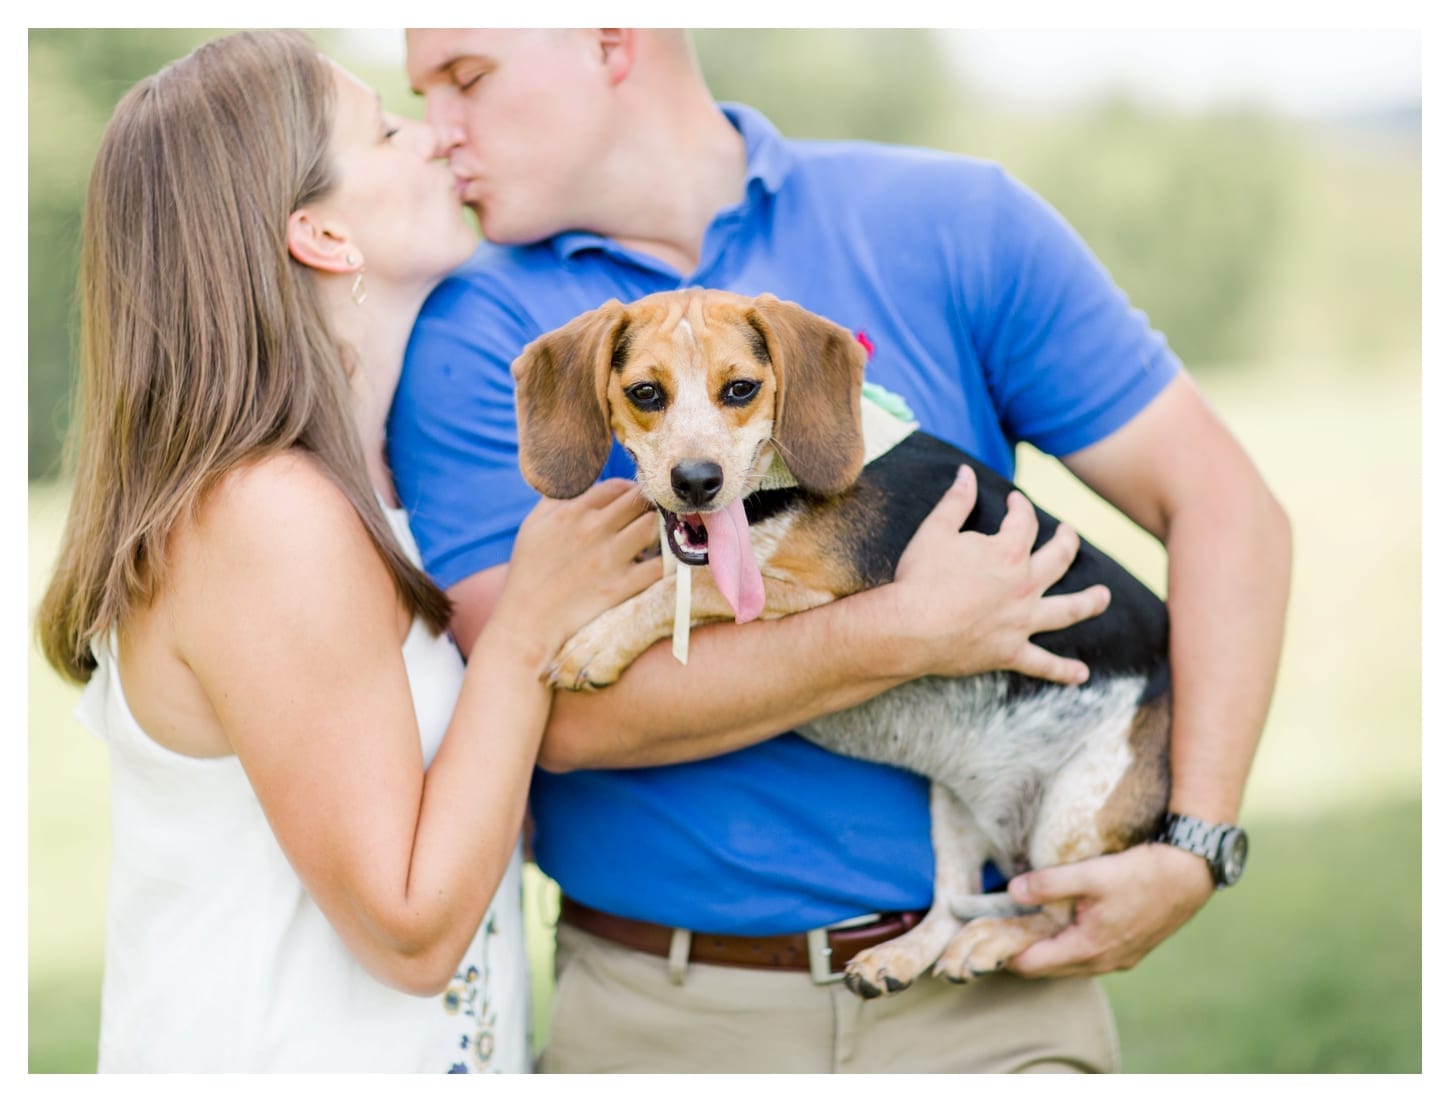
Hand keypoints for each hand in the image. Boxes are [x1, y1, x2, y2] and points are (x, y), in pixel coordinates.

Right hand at [490, 479, 661, 659]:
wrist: (528, 619)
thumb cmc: (528, 571)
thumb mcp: (533, 525)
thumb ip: (556, 499)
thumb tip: (577, 481)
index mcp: (573, 512)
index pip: (617, 486)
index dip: (629, 491)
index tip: (632, 502)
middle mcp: (594, 529)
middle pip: (640, 501)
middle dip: (648, 505)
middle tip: (652, 515)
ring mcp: (610, 557)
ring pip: (653, 526)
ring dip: (659, 529)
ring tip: (657, 536)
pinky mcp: (621, 585)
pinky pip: (658, 565)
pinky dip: (666, 561)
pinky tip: (662, 561)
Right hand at [890, 465, 1110, 683]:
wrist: (910, 629)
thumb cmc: (919, 578)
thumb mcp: (934, 530)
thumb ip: (955, 501)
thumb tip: (966, 472)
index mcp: (1008, 552)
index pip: (1025, 521)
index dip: (1021, 507)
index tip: (1015, 501)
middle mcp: (1025, 585)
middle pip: (1059, 560)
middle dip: (1067, 542)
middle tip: (1069, 534)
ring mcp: (1022, 621)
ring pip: (1067, 611)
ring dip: (1088, 603)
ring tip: (1104, 598)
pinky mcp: (1010, 652)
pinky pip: (1043, 664)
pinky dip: (1063, 671)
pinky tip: (1081, 676)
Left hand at [1003, 844, 1214, 977]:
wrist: (1189, 875)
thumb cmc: (1141, 874)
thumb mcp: (1090, 873)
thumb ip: (1049, 884)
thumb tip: (1014, 891)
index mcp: (1089, 948)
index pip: (1034, 965)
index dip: (1008, 953)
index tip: (988, 937)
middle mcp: (1103, 962)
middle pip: (1049, 969)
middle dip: (1024, 954)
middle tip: (1003, 931)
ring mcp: (1119, 960)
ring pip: (1071, 965)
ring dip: (1048, 951)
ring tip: (1029, 926)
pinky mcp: (1130, 951)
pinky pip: (1090, 958)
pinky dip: (1070, 947)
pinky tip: (1066, 924)